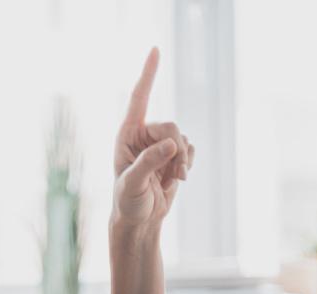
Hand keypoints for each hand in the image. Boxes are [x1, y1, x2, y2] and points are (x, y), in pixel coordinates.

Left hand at [112, 47, 194, 232]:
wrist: (139, 220)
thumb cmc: (128, 203)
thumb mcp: (132, 185)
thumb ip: (149, 163)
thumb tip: (171, 144)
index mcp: (126, 135)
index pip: (139, 98)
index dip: (148, 74)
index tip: (156, 49)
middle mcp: (142, 135)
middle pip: (172, 126)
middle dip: (176, 150)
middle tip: (175, 173)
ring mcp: (159, 144)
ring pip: (183, 139)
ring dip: (182, 161)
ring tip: (170, 181)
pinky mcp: (173, 155)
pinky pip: (190, 149)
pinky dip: (187, 164)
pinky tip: (176, 178)